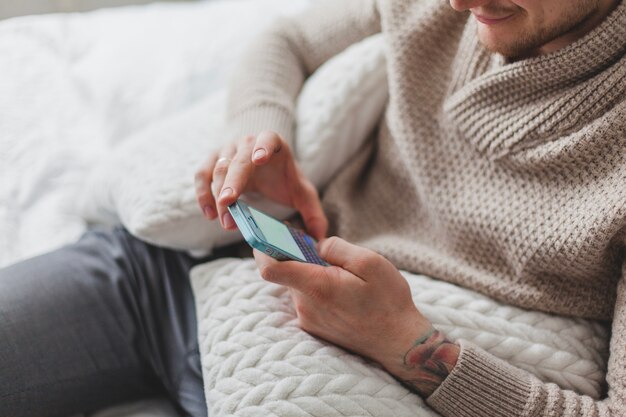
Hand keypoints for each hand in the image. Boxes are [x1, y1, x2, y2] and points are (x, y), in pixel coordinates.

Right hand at [194, 131, 327, 239]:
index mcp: (272, 143)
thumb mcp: (301, 191)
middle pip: (237, 160)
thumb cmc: (282, 175)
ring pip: (217, 168)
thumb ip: (313, 212)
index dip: (262, 146)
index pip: (267, 138)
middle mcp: (247, 143)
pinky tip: (209, 213)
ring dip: (218, 195)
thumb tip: (321, 238)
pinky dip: (202, 193)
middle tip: (229, 203)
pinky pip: (202, 175)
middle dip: (232, 182)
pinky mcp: (212, 161)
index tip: (259, 158)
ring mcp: (227, 150)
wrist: (262, 159)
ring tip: (225, 220)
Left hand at [253, 236, 459, 396]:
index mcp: (317, 286)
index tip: (268, 234)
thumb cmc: (388, 301)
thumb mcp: (370, 262)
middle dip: (299, 256)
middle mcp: (306, 306)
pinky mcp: (314, 327)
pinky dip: (318, 288)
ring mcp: (308, 319)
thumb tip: (316, 245)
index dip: (263, 248)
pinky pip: (307, 299)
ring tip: (343, 274)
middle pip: (287, 272)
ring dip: (312, 273)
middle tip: (323, 249)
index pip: (271, 268)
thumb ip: (337, 247)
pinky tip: (344, 290)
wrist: (398, 343)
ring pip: (299, 285)